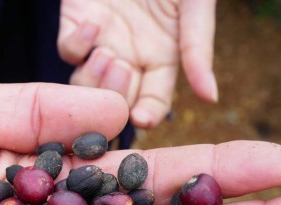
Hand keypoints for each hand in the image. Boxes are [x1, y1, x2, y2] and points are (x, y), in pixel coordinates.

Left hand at [58, 0, 217, 127]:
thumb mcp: (194, 7)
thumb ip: (198, 49)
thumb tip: (211, 98)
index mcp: (161, 60)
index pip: (153, 101)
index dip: (147, 113)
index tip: (141, 118)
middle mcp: (129, 58)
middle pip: (116, 98)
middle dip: (116, 95)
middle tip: (121, 69)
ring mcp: (101, 43)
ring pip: (87, 82)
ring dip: (94, 78)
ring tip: (107, 54)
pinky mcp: (76, 25)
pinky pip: (69, 50)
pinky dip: (77, 44)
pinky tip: (94, 24)